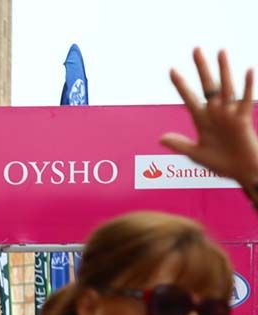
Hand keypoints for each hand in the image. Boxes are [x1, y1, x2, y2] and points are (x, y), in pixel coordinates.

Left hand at [162, 49, 257, 183]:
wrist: (241, 171)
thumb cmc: (220, 163)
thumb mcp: (196, 154)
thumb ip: (180, 145)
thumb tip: (160, 138)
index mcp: (202, 120)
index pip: (189, 98)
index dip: (181, 84)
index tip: (171, 69)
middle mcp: (215, 112)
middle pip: (207, 86)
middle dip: (201, 68)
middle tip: (195, 49)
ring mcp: (230, 114)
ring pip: (226, 87)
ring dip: (223, 70)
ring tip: (220, 51)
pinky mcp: (243, 119)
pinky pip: (245, 100)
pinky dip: (247, 86)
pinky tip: (247, 71)